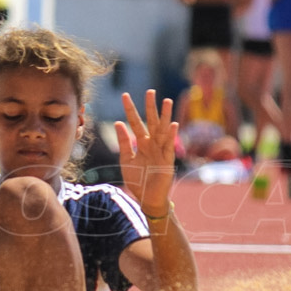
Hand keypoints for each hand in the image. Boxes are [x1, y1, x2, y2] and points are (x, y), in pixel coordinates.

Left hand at [114, 90, 177, 215]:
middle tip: (150, 91)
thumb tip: (117, 123)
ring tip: (166, 101)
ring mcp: (161, 151)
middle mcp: (152, 144)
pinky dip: (171, 136)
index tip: (125, 95)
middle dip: (150, 107)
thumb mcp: (126, 160)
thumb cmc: (137, 180)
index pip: (135, 123)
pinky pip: (169, 146)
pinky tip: (172, 124)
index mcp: (141, 144)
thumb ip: (123, 142)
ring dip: (165, 116)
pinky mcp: (168, 161)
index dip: (130, 110)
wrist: (147, 198)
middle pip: (151, 122)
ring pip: (163, 130)